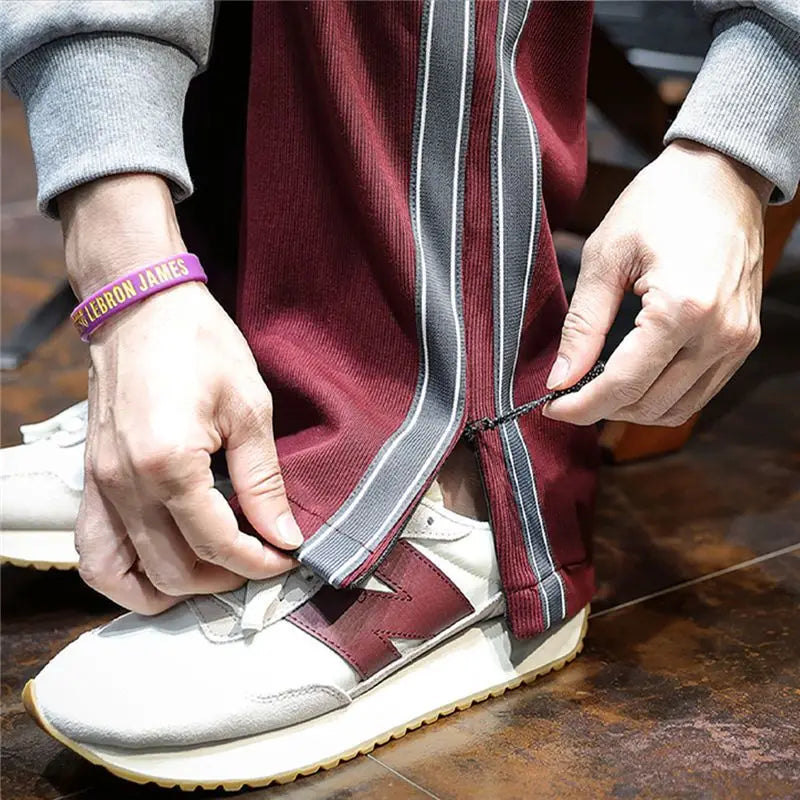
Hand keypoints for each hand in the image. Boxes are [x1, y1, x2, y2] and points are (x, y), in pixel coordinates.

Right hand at [60, 175, 298, 613]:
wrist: (141, 307)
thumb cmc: (199, 344)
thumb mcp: (249, 408)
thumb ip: (263, 480)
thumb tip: (283, 535)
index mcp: (168, 464)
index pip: (216, 543)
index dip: (258, 561)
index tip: (287, 557)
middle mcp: (124, 484)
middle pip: (173, 569)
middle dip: (224, 578)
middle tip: (261, 560)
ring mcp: (99, 485)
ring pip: (121, 576)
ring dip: (171, 588)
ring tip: (213, 572)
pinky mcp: (91, 479)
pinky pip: (93, 550)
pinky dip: (125, 574)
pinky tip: (161, 566)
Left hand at [543, 140, 770, 426]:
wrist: (723, 174)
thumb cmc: (661, 202)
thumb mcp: (606, 257)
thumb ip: (582, 325)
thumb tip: (560, 378)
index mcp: (682, 309)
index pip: (623, 385)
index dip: (581, 406)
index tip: (551, 408)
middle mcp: (719, 333)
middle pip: (649, 404)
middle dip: (601, 409)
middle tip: (566, 396)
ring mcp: (737, 340)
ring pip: (675, 409)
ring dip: (630, 410)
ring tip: (595, 390)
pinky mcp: (744, 340)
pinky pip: (699, 393)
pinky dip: (661, 398)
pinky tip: (632, 381)